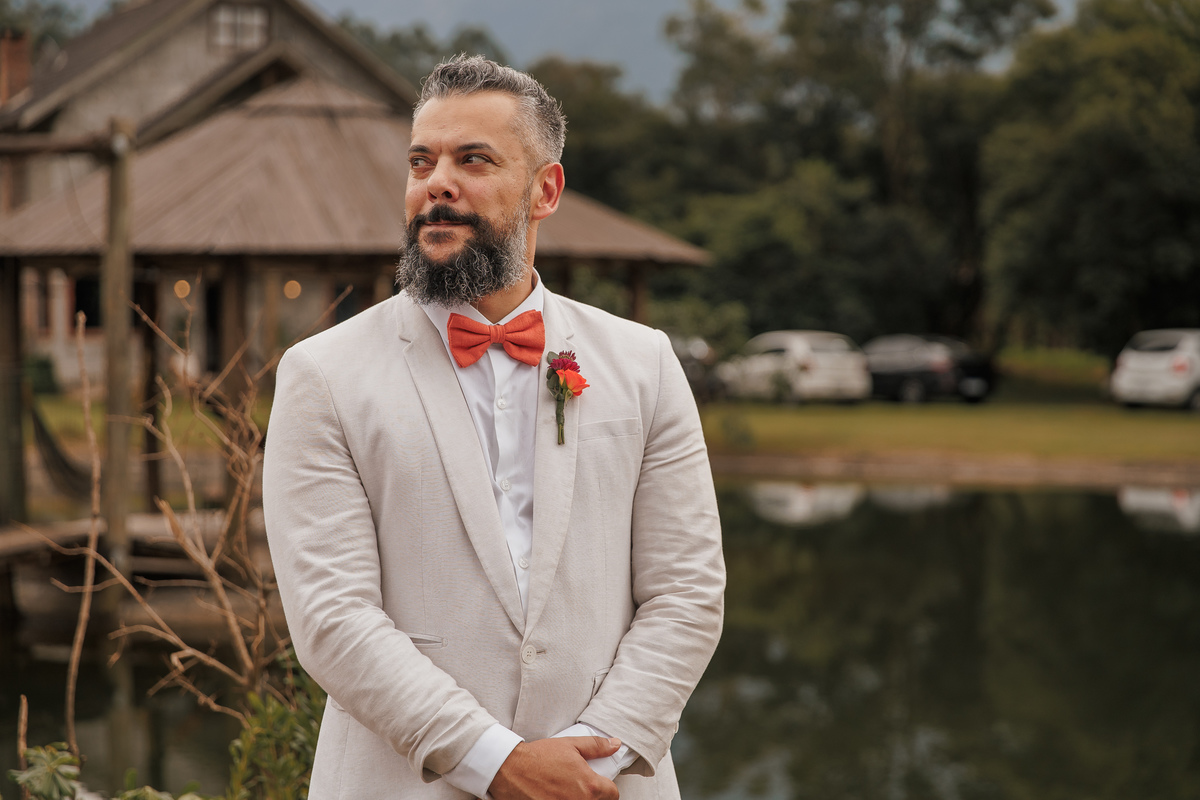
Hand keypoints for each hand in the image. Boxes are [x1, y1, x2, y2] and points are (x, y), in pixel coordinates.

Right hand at [489, 736, 620, 798]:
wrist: (510, 769)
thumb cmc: (538, 757)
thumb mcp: (570, 745)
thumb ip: (596, 746)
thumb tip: (615, 745)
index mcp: (589, 785)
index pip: (613, 794)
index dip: (607, 787)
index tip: (599, 784)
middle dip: (593, 795)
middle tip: (580, 787)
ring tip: (566, 792)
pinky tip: (555, 796)